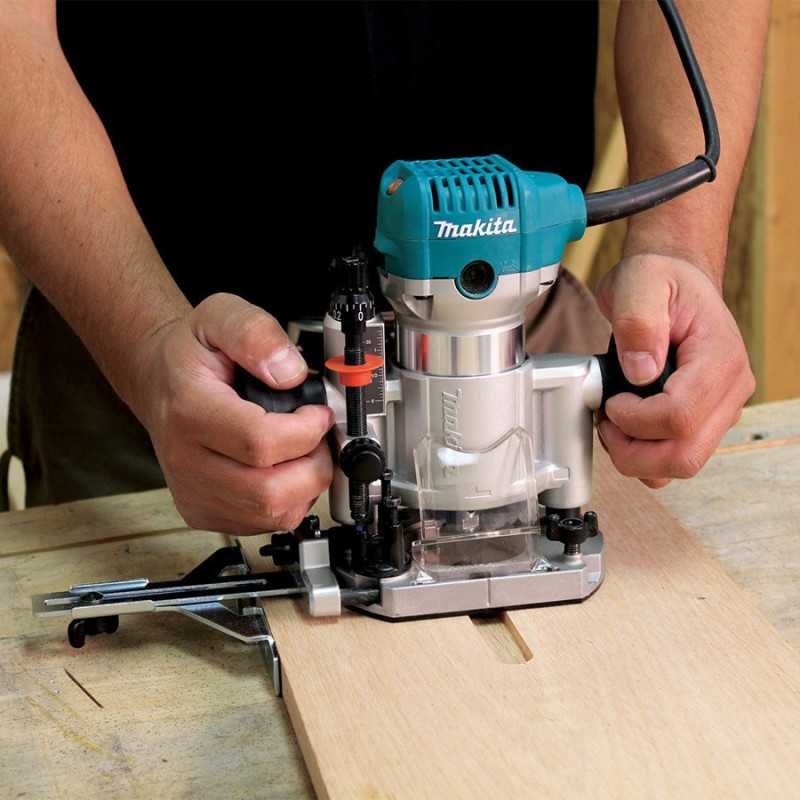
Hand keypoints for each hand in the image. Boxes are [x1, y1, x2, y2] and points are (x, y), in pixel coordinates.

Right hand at [131, 293, 333, 533]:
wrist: (160, 380)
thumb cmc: (193, 354)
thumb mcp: (221, 316)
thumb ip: (256, 334)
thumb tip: (290, 372)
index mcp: (190, 410)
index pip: (260, 442)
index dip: (306, 430)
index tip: (318, 413)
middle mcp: (186, 459)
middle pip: (269, 492)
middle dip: (313, 466)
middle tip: (317, 438)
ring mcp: (194, 491)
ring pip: (271, 515)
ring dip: (305, 486)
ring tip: (302, 452)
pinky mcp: (202, 512)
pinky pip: (262, 524)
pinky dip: (287, 501)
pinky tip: (284, 470)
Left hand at [594, 254, 754, 487]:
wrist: (671, 280)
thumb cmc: (659, 280)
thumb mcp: (639, 283)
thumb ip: (638, 323)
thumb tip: (640, 371)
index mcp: (720, 357)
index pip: (681, 415)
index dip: (636, 419)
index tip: (611, 400)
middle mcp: (730, 390)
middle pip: (685, 455)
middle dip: (633, 451)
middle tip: (606, 422)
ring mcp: (719, 410)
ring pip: (682, 464)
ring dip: (637, 458)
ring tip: (613, 424)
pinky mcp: (703, 421)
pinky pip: (675, 459)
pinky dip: (644, 457)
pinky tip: (626, 430)